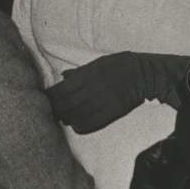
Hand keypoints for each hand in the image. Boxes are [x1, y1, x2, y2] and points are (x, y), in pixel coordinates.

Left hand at [46, 52, 189, 134]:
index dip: (50, 97)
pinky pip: (91, 124)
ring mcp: (101, 102)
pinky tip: (77, 125)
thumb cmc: (119, 65)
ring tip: (64, 118)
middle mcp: (91, 89)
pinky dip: (81, 126)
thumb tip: (64, 76)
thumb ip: (79, 71)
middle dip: (56, 109)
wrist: (144, 74)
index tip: (45, 99)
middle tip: (51, 111)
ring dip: (67, 118)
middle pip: (65, 105)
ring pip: (76, 116)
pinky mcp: (112, 113)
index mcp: (86, 75)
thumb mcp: (97, 62)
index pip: (61, 90)